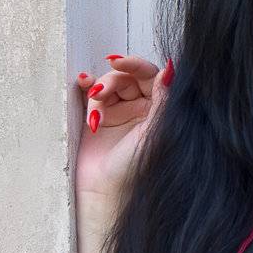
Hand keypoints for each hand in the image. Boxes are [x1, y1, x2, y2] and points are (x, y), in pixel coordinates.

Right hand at [74, 53, 172, 204]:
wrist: (104, 191)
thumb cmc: (134, 166)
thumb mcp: (153, 131)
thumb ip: (163, 100)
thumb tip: (170, 69)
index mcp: (160, 109)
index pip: (151, 76)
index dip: (135, 65)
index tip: (119, 62)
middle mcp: (141, 108)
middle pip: (126, 78)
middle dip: (111, 81)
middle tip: (98, 94)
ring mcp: (119, 111)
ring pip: (108, 84)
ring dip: (98, 93)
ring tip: (93, 117)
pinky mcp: (98, 117)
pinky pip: (92, 92)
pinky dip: (86, 86)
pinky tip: (82, 84)